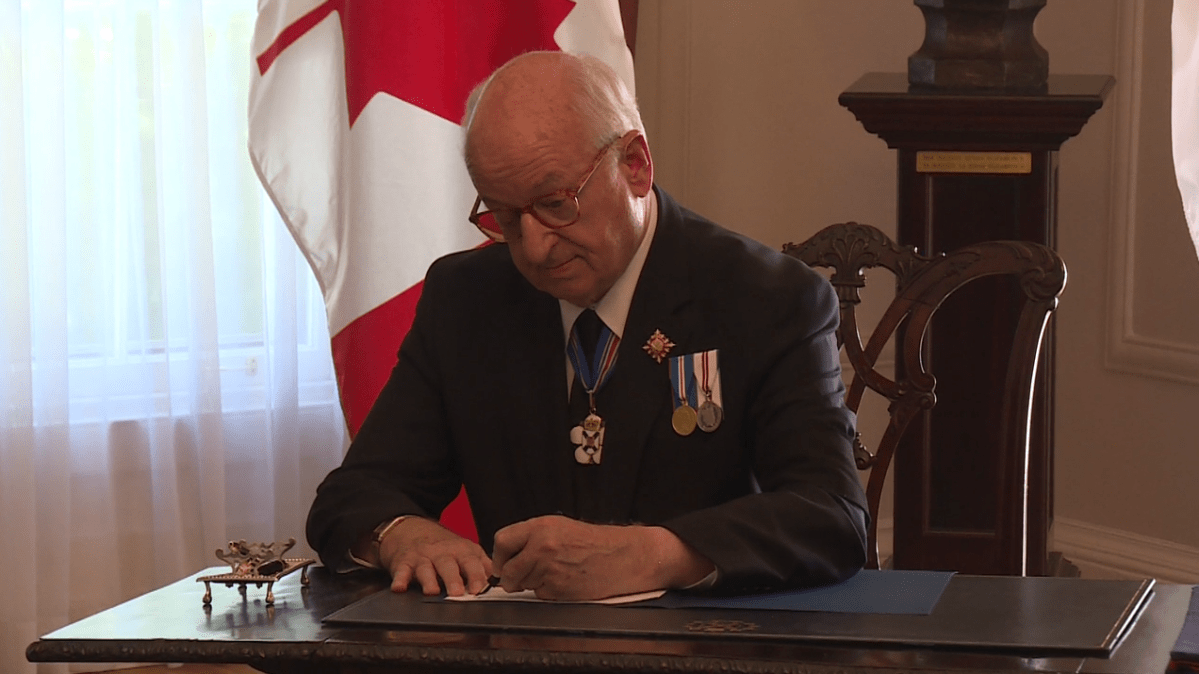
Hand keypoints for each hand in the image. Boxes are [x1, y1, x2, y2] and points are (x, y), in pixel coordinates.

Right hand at [377, 517, 492, 596]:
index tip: (479, 589)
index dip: (476, 576)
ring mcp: (423, 557)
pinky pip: (401, 571)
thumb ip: (483, 566)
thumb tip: (504, 583)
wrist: (411, 530)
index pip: (472, 563)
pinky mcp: (404, 563)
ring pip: (426, 569)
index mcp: (462, 551)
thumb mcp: (467, 551)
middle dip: (454, 579)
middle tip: (458, 593)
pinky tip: (399, 588)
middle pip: (449, 565)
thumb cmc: (443, 547)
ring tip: (432, 591)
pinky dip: (399, 579)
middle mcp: (442, 553)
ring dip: (429, 580)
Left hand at [491, 515, 713, 600]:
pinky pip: (539, 595)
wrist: (622, 556)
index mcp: (540, 527)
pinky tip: (564, 582)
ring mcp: (549, 568)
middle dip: (512, 577)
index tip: (503, 563)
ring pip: (522, 584)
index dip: (499, 556)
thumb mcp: (559, 527)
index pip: (501, 541)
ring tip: (554, 573)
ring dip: (532, 584)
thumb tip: (505, 555)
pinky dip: (547, 593)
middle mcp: (541, 546)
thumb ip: (530, 537)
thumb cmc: (593, 542)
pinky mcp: (558, 588)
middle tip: (523, 576)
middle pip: (507, 570)